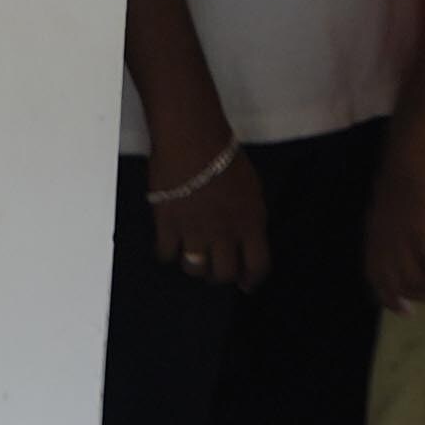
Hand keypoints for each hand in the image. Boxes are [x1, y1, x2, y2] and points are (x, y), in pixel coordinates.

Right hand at [143, 145, 267, 289]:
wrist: (192, 139)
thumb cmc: (225, 157)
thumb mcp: (252, 189)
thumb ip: (250, 218)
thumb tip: (245, 239)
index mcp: (251, 223)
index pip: (258, 266)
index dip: (252, 280)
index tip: (246, 285)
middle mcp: (225, 233)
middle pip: (224, 274)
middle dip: (221, 275)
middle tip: (215, 268)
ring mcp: (194, 231)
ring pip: (195, 269)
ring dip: (195, 266)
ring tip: (192, 253)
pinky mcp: (167, 225)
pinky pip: (166, 254)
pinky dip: (168, 252)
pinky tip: (170, 241)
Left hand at [365, 139, 424, 310]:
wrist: (416, 145)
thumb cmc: (415, 163)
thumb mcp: (404, 198)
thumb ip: (412, 219)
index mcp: (376, 232)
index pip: (376, 276)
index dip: (389, 297)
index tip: (407, 310)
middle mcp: (384, 240)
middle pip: (398, 285)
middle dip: (423, 294)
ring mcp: (400, 238)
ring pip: (419, 281)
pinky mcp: (421, 231)